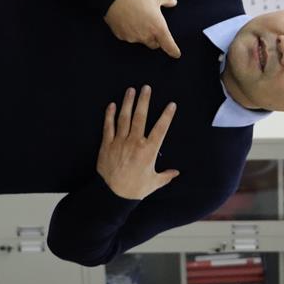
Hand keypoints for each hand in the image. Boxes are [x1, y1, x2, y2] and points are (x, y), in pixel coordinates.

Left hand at [97, 85, 178, 199]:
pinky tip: (112, 105)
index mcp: (149, 151)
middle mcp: (135, 142)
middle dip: (144, 100)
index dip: (167, 116)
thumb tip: (176, 173)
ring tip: (131, 90)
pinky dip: (110, 115)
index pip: (161, 129)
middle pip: (140, 117)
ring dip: (128, 102)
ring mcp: (119, 142)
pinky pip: (108, 126)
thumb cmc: (135, 189)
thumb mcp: (154, 183)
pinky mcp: (107, 145)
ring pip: (124, 118)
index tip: (171, 104)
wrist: (112, 195)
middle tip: (146, 88)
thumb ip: (166, 176)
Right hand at [104, 0, 181, 58]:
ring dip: (141, 34)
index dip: (173, 51)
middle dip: (155, 39)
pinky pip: (128, 36)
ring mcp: (132, 37)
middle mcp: (145, 36)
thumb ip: (167, 1)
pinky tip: (126, 19)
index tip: (176, 54)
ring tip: (136, 18)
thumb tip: (173, 2)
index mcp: (158, 27)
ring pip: (140, 40)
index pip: (169, 46)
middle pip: (153, 44)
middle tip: (152, 26)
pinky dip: (129, 31)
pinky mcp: (120, 35)